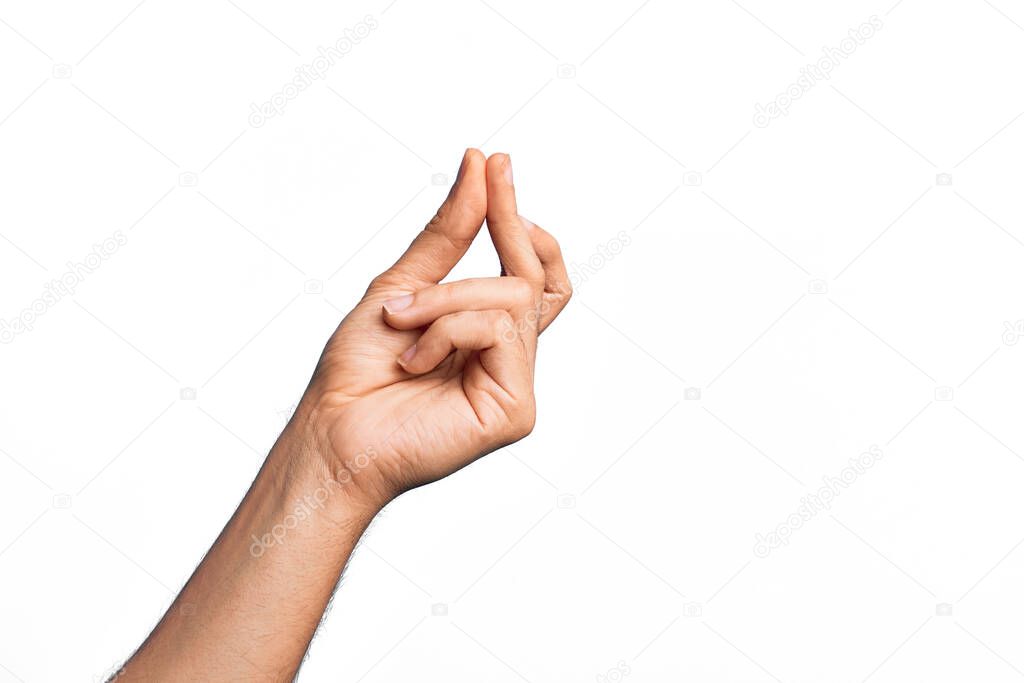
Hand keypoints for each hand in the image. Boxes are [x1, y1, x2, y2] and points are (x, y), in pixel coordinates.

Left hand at [296, 149, 570, 506]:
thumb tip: (480, 168)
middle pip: (534, 276)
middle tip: (494, 178)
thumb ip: (447, 235)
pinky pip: (501, 332)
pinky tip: (413, 359)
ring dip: (446, 297)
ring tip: (399, 321)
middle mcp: (507, 358)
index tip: (497, 164)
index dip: (519, 222)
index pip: (528, 273)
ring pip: (512, 297)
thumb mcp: (400, 285)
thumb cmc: (357, 372)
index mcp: (484, 334)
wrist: (331, 431)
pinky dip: (449, 329)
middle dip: (507, 225)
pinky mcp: (515, 410)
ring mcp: (514, 384)